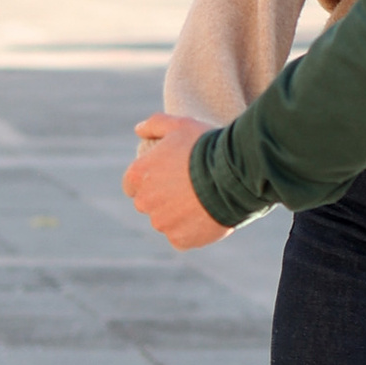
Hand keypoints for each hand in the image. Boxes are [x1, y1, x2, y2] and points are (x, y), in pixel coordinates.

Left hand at [125, 112, 227, 249]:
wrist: (233, 174)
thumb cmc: (205, 146)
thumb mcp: (180, 125)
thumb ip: (156, 124)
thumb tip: (138, 130)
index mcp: (138, 175)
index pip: (132, 184)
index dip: (149, 180)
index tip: (167, 176)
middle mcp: (144, 202)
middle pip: (149, 204)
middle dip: (163, 198)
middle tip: (189, 187)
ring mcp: (162, 223)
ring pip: (167, 222)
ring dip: (179, 215)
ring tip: (204, 201)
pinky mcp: (180, 240)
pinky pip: (182, 238)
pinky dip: (192, 231)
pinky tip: (208, 216)